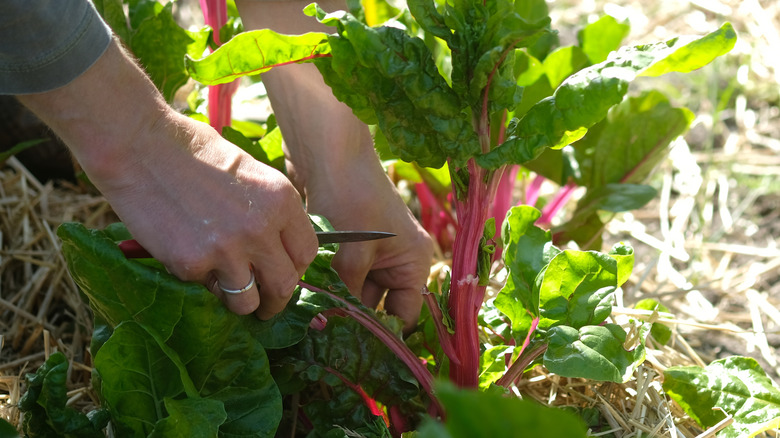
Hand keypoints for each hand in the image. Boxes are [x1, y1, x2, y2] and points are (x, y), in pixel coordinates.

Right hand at [100, 112, 318, 318]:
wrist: (138, 146)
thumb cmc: (191, 151)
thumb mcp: (248, 172)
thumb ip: (268, 210)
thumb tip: (279, 246)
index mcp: (281, 199)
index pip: (307, 252)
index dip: (296, 268)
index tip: (284, 274)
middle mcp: (261, 228)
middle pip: (285, 284)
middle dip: (276, 301)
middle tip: (265, 307)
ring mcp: (227, 249)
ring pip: (247, 302)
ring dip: (240, 303)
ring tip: (228, 294)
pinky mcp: (192, 264)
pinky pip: (206, 290)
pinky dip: (200, 282)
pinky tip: (187, 258)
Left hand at [302, 158, 433, 333]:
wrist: (330, 154)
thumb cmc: (351, 198)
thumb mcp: (353, 251)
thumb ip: (348, 291)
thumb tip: (333, 328)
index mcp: (414, 261)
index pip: (405, 313)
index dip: (383, 332)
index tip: (353, 347)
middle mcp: (399, 261)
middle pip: (379, 305)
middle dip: (354, 316)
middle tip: (325, 333)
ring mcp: (375, 253)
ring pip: (357, 291)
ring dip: (338, 300)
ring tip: (312, 315)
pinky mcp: (352, 246)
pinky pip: (344, 276)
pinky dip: (329, 284)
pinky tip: (309, 294)